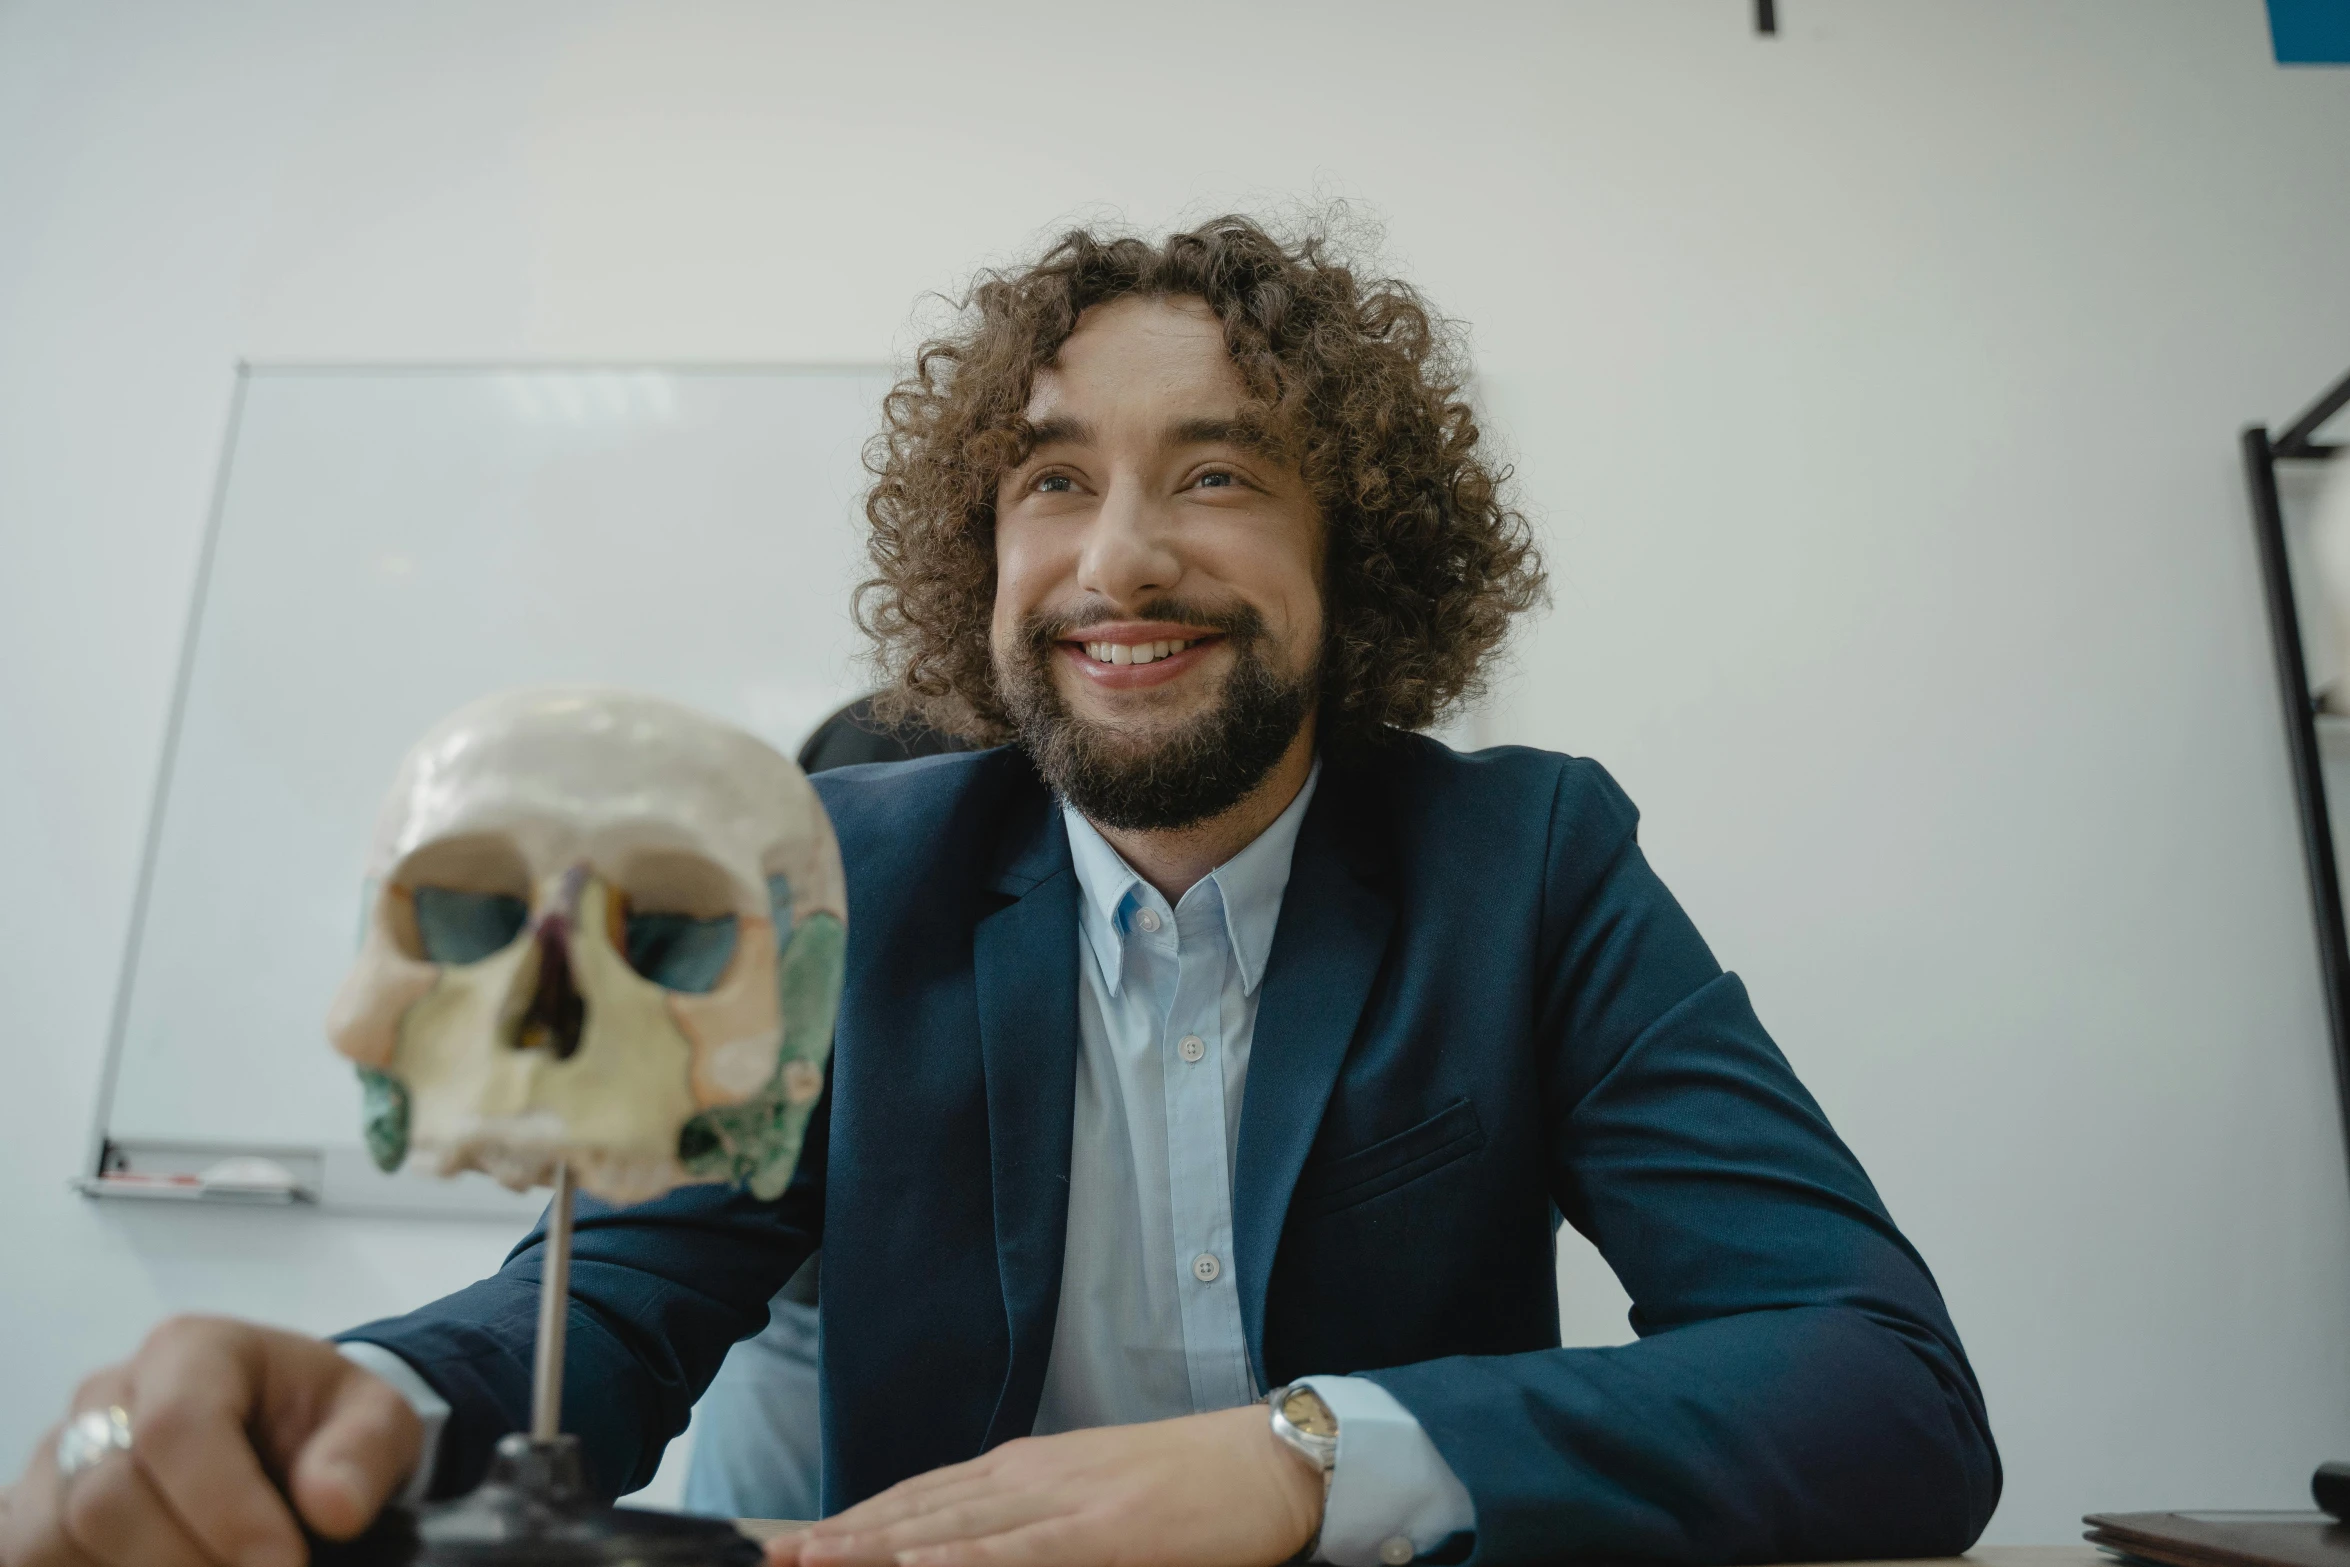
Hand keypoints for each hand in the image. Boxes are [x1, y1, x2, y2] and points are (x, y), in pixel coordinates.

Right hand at [0, 1315, 420, 1566]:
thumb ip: (364, 1453)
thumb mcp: (375, 1422)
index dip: (224, 1510)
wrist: (284, 1442)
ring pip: (50, 1542)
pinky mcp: (33, 1513)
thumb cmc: (323, 1426)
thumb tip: (333, 1505)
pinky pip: (28, 1563)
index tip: (282, 1565)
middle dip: (187, 1564)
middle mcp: (106, 1397)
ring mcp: (55, 1459)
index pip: (177, 1428)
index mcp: (190, 1351)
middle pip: (104, 1500)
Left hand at [767, 1405, 1321, 1566]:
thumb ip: (1034, 1529)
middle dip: (841, 1537)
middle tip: (774, 1557)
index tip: (799, 1544)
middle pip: (915, 1508)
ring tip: (812, 1561)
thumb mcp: (1097, 1504)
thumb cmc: (1191, 1491)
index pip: (919, 1497)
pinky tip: (911, 1562)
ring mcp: (1059, 1498)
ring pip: (946, 1526)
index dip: (854, 1522)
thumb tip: (972, 1550)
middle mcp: (1027, 1475)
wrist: (1267, 1461)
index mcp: (1025, 1470)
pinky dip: (955, 1557)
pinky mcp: (1096, 1529)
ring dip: (873, 1546)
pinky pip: (1012, 1550)